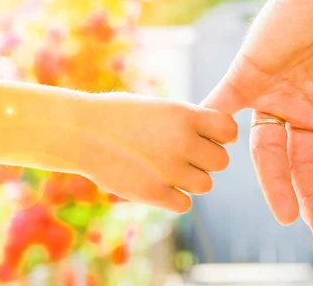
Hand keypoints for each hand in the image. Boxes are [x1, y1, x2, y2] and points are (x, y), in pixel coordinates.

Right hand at [73, 93, 237, 212]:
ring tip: (168, 168)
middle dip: (206, 159)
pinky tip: (158, 183)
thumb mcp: (161, 108)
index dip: (221, 135)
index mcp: (185, 116)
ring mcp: (168, 170)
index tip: (206, 136)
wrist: (82, 132)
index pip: (230, 130)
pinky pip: (184, 203)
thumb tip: (222, 139)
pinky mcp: (154, 194)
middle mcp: (182, 142)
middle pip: (221, 161)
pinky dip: (175, 197)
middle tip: (183, 154)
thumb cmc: (122, 115)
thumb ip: (191, 123)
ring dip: (191, 179)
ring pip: (205, 184)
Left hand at [203, 0, 312, 240]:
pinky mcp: (247, 75)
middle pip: (300, 166)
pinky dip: (214, 126)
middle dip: (311, 197)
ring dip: (274, 181)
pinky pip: (225, 105)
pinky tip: (215, 154)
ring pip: (266, 149)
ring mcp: (273, 96)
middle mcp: (300, 113)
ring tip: (287, 211)